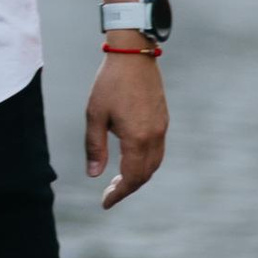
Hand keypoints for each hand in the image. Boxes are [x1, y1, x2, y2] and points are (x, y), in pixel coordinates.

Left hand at [84, 50, 166, 211]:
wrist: (133, 54)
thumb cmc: (110, 83)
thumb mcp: (95, 114)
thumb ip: (95, 147)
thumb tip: (94, 175)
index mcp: (137, 137)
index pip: (132, 178)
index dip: (119, 194)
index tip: (105, 203)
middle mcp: (154, 136)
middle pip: (145, 174)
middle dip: (128, 187)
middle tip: (109, 192)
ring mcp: (161, 127)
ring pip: (155, 163)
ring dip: (138, 176)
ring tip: (119, 179)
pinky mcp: (163, 119)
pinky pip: (158, 150)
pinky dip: (145, 162)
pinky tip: (130, 158)